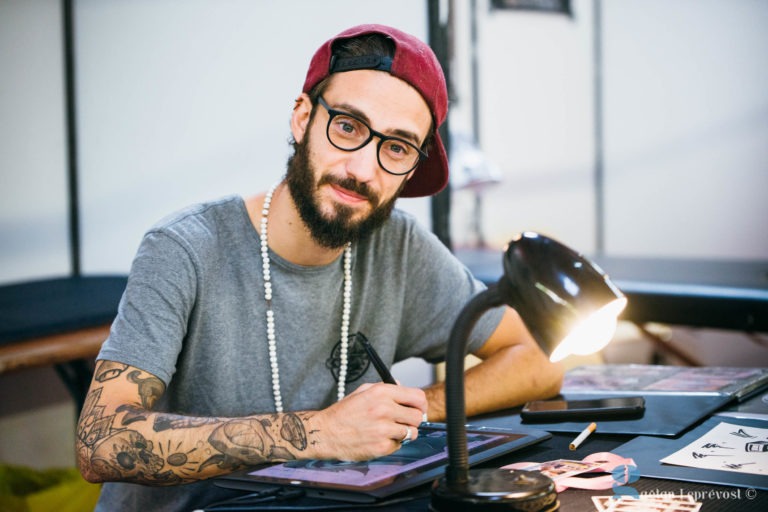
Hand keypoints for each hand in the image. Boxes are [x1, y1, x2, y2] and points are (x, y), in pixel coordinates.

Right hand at [307, 383, 427, 460]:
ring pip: (411, 432)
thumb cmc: (344, 412)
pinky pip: (398, 445)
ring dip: (403, 433)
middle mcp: (384, 409)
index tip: (419, 408)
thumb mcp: (363, 391)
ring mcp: (383, 429)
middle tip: (402, 421)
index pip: (418, 397)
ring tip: (388, 430)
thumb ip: (386, 388)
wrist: (326, 433)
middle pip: (418, 416)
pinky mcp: (381, 447)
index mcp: (381, 392)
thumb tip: (404, 387)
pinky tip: (378, 438)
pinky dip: (391, 443)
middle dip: (412, 420)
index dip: (421, 404)